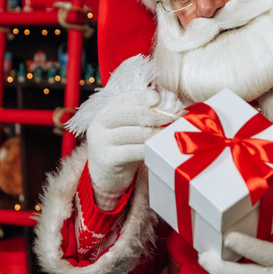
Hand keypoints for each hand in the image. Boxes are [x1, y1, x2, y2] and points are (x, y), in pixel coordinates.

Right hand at [86, 89, 173, 207]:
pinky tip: (159, 149)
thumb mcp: (127, 128)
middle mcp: (100, 123)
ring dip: (156, 132)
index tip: (161, 100)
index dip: (144, 97)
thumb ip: (141, 115)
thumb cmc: (122, 147)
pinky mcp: (106, 159)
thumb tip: (167, 104)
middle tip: (173, 117)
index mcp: (106, 111)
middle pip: (132, 113)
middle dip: (156, 114)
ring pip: (135, 132)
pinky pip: (132, 151)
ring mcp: (101, 141)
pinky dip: (149, 149)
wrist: (105, 176)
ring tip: (170, 133)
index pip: (126, 98)